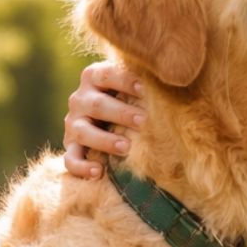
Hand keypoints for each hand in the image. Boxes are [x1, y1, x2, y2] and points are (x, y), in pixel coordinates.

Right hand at [62, 61, 145, 178]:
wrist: (104, 118)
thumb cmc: (128, 97)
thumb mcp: (132, 86)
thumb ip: (144, 83)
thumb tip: (175, 84)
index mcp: (94, 77)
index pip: (106, 75)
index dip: (125, 81)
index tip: (145, 89)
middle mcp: (79, 99)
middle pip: (97, 105)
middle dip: (121, 113)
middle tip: (144, 121)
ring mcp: (73, 123)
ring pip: (83, 132)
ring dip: (105, 140)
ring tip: (126, 148)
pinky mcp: (71, 146)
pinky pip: (70, 158)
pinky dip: (81, 166)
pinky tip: (98, 171)